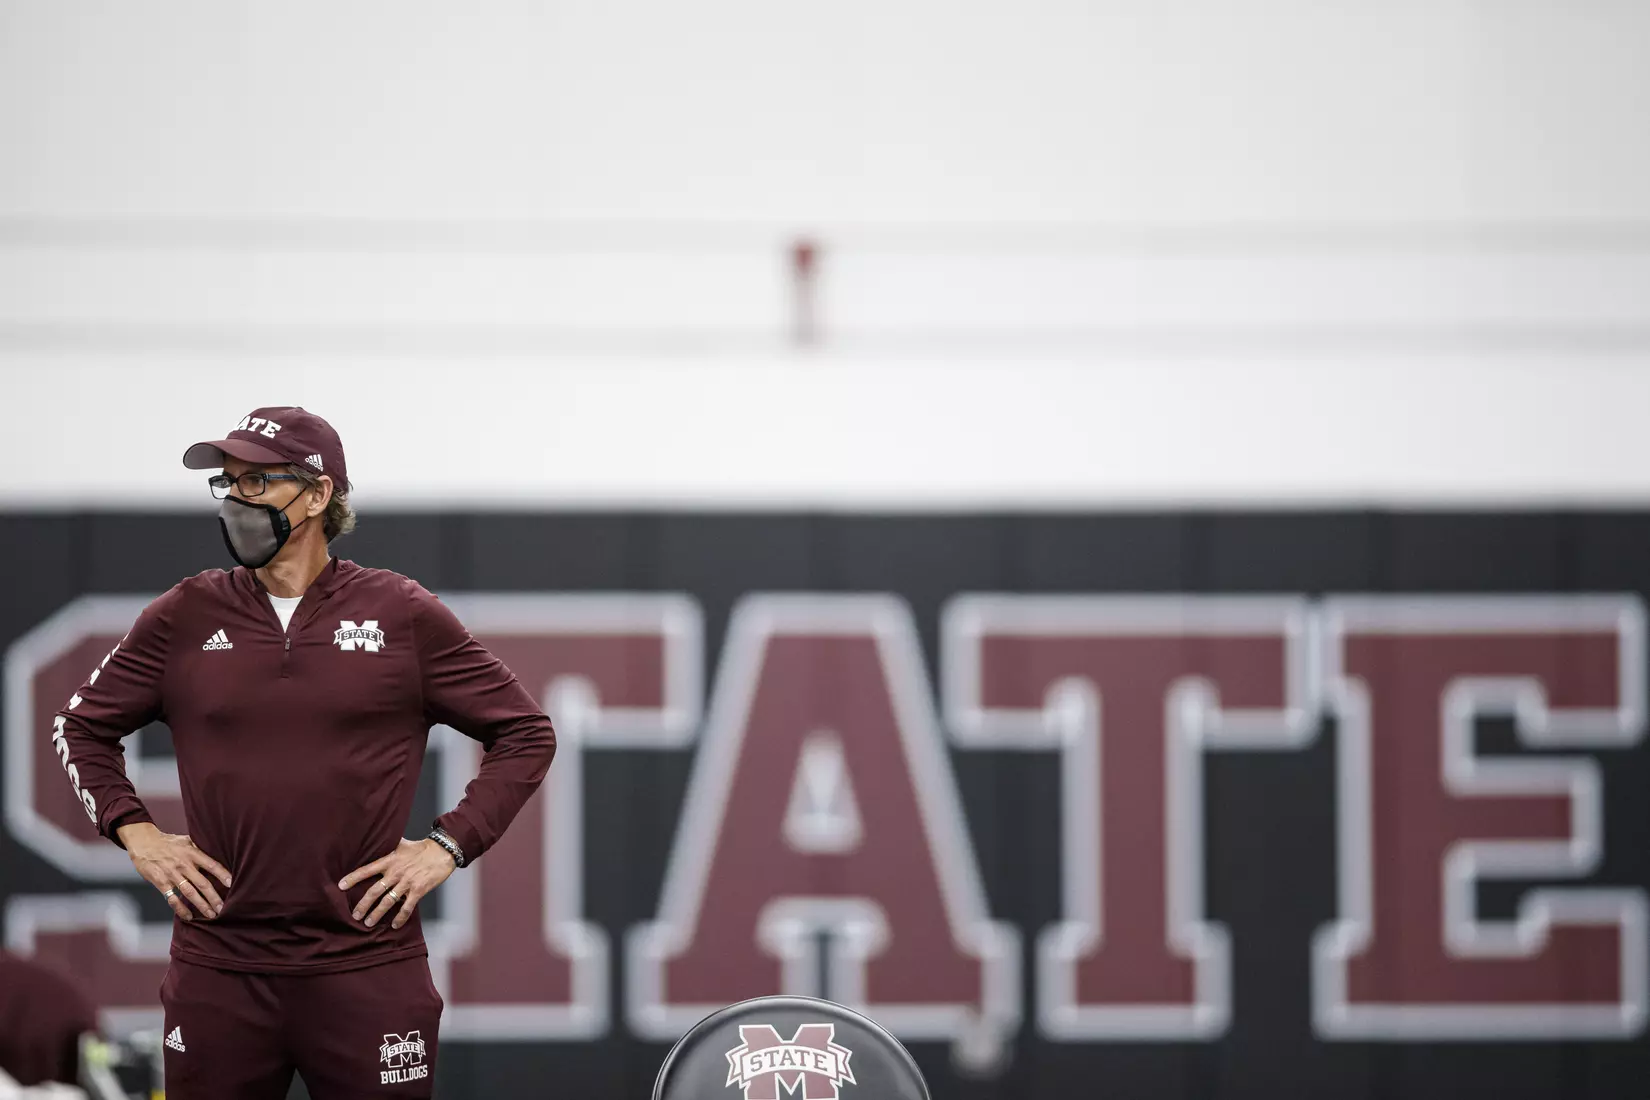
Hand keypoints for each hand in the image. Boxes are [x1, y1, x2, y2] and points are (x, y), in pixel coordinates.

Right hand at [118, 822, 231, 921]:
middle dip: (214, 897)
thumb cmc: (168, 842)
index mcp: (192, 853)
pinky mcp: (160, 883)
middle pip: (202, 883)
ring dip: (201, 905)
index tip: (231, 883)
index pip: (211, 864)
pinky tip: (189, 916)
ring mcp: (172, 875)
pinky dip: (181, 909)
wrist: (144, 843)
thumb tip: (218, 852)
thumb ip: (200, 848)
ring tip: (211, 914)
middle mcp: (183, 865)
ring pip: (189, 892)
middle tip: (223, 907)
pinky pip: (172, 899)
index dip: (222, 874)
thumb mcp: (186, 840)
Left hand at [340, 837, 455, 929]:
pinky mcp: (418, 890)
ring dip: (377, 913)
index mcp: (390, 860)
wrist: (443, 851)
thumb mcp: (402, 844)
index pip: (367, 870)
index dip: (353, 878)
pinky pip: (407, 907)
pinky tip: (394, 925)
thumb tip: (376, 839)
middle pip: (375, 891)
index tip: (341, 886)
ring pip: (388, 901)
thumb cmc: (422, 848)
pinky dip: (400, 917)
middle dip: (363, 905)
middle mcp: (396, 872)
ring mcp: (407, 882)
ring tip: (368, 923)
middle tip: (355, 915)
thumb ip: (388, 846)